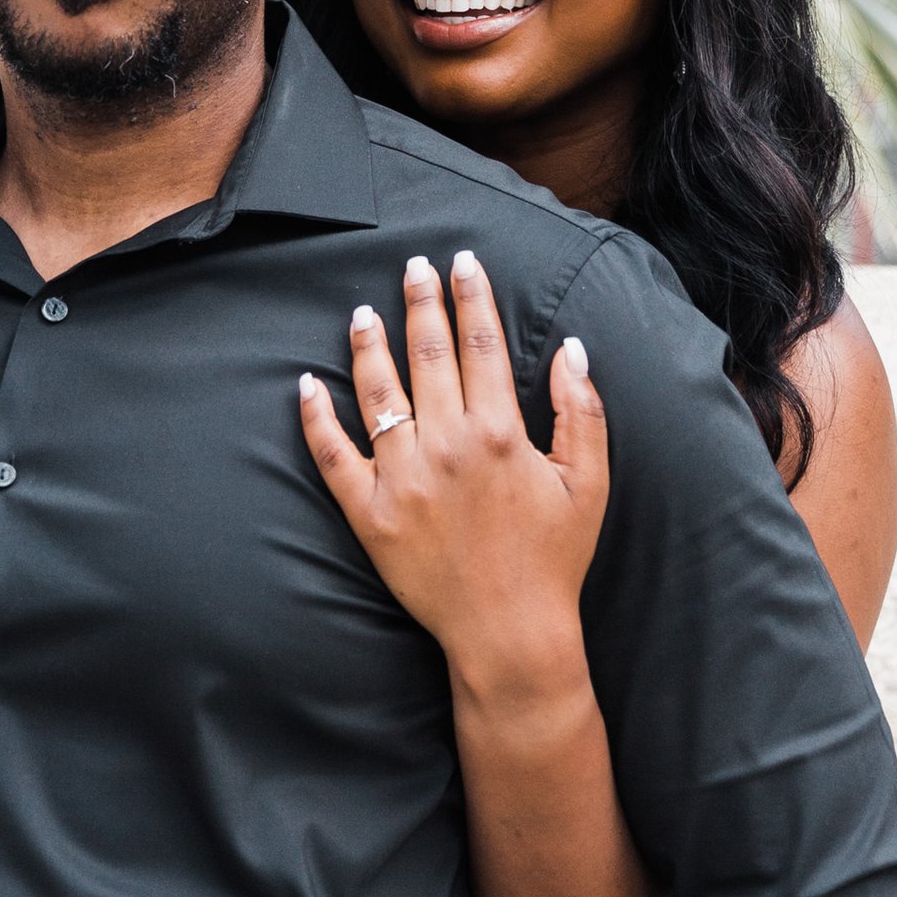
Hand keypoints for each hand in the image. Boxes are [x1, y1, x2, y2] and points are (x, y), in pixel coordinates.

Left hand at [298, 252, 607, 711]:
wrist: (510, 633)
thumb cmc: (554, 559)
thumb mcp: (589, 484)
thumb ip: (582, 411)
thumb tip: (572, 348)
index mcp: (501, 433)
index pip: (480, 345)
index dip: (471, 297)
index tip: (461, 263)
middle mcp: (447, 446)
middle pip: (427, 355)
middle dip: (420, 303)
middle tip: (411, 266)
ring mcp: (402, 479)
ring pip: (377, 394)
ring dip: (368, 346)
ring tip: (361, 312)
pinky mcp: (370, 514)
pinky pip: (333, 456)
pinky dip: (317, 418)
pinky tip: (308, 384)